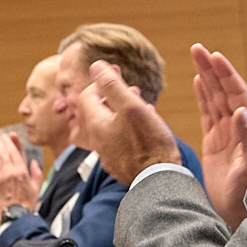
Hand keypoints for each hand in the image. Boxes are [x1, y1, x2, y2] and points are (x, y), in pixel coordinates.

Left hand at [0, 131, 38, 211]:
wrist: (13, 217)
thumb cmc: (25, 204)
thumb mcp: (36, 188)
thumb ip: (36, 173)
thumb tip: (34, 162)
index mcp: (23, 171)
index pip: (14, 151)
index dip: (7, 141)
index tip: (3, 136)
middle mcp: (11, 171)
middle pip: (3, 150)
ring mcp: (0, 176)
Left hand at [77, 60, 181, 186]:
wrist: (159, 180)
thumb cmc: (148, 143)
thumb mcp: (131, 106)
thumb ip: (111, 85)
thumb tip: (95, 66)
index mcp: (96, 124)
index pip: (87, 96)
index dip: (101, 82)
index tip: (118, 75)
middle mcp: (98, 141)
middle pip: (99, 111)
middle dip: (114, 95)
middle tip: (132, 87)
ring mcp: (110, 154)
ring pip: (112, 125)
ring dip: (124, 111)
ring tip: (142, 103)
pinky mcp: (123, 163)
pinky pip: (122, 139)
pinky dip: (130, 127)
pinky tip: (147, 124)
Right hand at [190, 43, 246, 225]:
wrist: (242, 216)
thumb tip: (241, 111)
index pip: (238, 95)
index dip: (227, 75)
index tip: (215, 56)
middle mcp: (241, 128)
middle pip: (224, 91)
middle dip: (212, 69)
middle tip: (198, 48)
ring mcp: (227, 135)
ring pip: (215, 99)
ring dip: (207, 78)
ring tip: (196, 57)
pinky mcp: (215, 144)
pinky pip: (208, 114)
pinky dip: (203, 97)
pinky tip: (198, 82)